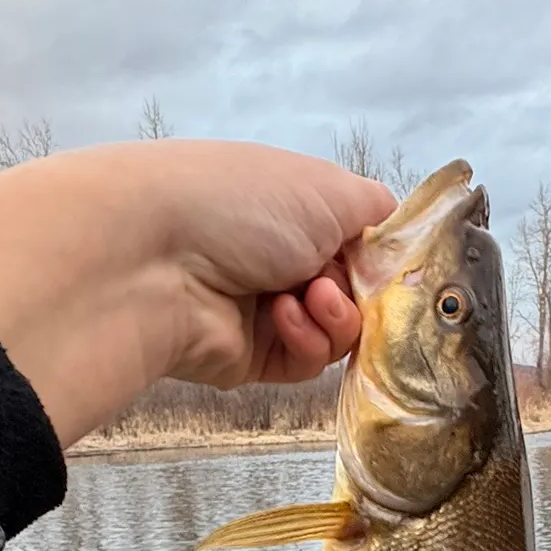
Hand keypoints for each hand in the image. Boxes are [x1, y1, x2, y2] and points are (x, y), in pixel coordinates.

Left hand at [161, 144, 397, 387]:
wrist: (155, 258)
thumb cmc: (244, 202)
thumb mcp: (330, 188)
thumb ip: (378, 211)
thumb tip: (393, 231)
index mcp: (294, 208)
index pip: (361, 241)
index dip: (384, 256)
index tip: (396, 265)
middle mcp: (280, 256)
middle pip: (357, 290)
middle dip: (362, 288)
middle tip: (343, 280)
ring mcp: (264, 309)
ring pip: (338, 331)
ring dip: (336, 315)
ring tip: (309, 296)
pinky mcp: (250, 358)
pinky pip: (307, 363)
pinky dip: (307, 341)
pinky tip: (283, 317)